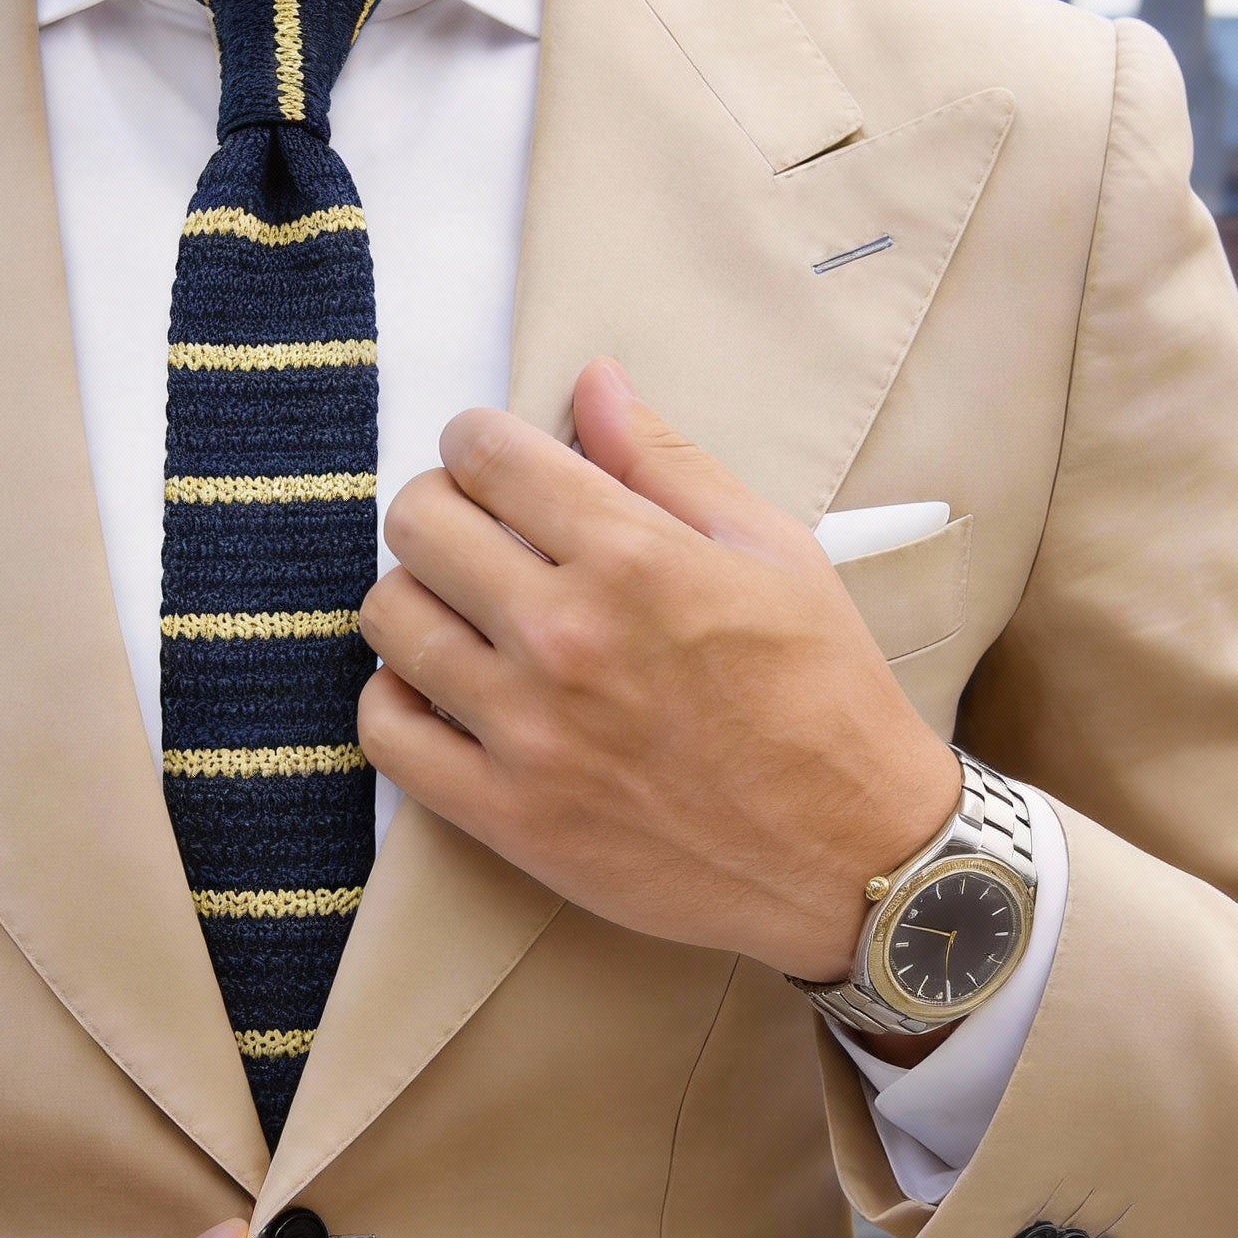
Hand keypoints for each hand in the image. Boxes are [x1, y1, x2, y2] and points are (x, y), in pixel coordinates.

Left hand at [357, 358, 960, 982]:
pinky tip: (439, 688)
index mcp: (633, 559)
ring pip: (389, 619)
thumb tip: (592, 382)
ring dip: (414, 598)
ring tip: (460, 611)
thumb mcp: (772, 552)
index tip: (490, 460)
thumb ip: (666, 463)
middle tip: (475, 532)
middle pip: (419, 524)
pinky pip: (385, 731)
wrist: (851, 855)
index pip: (486, 455)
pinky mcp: (505, 814)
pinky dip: (395, 698)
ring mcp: (526, 731)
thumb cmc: (823, 697)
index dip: (476, 441)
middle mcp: (565, 637)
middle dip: (440, 507)